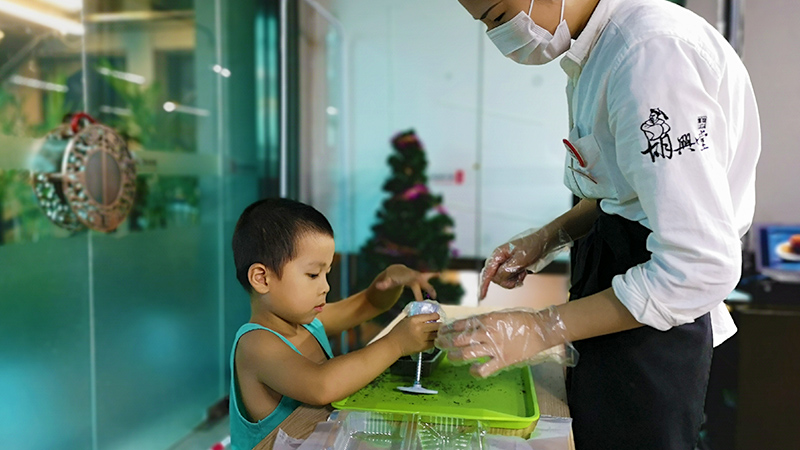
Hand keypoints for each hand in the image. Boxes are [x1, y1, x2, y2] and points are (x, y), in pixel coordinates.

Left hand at [373, 264, 438, 303]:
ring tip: (436, 293)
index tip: (420, 302)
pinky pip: (427, 275)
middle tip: (433, 297)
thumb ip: (384, 284)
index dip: (418, 293)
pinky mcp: (419, 277)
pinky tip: (439, 274)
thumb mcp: (387, 282)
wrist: (394, 271)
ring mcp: (417, 275)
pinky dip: (433, 274)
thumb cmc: (390, 278)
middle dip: (428, 289)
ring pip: (426, 278)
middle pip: (422, 282)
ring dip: (431, 285)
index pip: (414, 286)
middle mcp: (413, 275)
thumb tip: (378, 286)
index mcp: (407, 278)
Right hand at [386, 313, 440, 355]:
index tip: (437, 317)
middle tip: (440, 325)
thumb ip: (417, 318)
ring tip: (439, 332)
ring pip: (436, 334)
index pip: (430, 316)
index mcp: (414, 320)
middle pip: (436, 325)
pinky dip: (436, 340)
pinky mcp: (423, 347)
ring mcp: (422, 338)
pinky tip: (435, 339)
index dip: (436, 316)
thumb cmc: (398, 331)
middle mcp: (420, 328)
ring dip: (439, 333)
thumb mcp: (406, 320)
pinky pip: (434, 343)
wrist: (393, 345)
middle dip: (440, 325)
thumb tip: (427, 316)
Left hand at [435, 307, 573, 377]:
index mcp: (486, 320)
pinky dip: (475, 371)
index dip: (449, 328)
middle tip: (439, 343)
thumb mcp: (499, 316)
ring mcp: (494, 348)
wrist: (539, 330)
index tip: (442, 330)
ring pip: (467, 353)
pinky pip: (484, 369)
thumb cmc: (520, 321)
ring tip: (450, 356)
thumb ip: (484, 321)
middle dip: (446, 341)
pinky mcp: (502, 360)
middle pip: (459, 339)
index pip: (461, 324)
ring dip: (455, 356)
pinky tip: (471, 369)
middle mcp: (487, 333)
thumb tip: (468, 326)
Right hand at [479, 227, 571, 299]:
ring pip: (503, 280)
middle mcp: (500, 259)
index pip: (487, 272)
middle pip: (495, 278)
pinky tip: (523, 273)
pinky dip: (517, 279)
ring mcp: (505, 263)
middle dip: (507, 281)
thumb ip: (507, 270)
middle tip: (519, 278)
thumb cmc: (533, 246)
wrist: (544, 242)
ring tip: (523, 273)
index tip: (481, 296)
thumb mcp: (520, 259)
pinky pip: (510, 278)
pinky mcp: (511, 267)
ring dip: (513, 280)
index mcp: (498, 254)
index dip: (484, 284)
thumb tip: (497, 278)